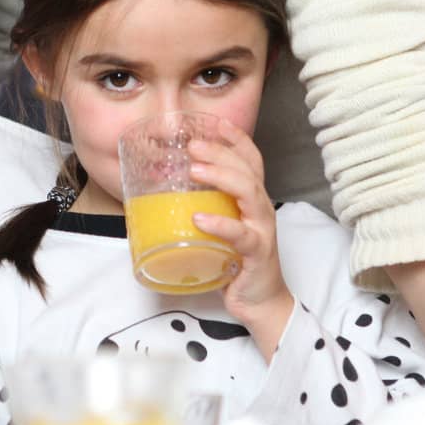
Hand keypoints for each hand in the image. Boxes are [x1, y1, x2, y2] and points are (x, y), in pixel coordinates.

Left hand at [188, 118, 293, 359]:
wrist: (259, 302)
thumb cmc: (236, 262)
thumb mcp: (220, 228)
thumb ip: (204, 208)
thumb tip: (163, 192)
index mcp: (252, 200)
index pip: (250, 160)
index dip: (235, 138)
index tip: (213, 122)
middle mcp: (260, 209)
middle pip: (248, 170)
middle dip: (221, 151)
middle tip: (193, 144)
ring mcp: (262, 230)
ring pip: (249, 193)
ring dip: (222, 177)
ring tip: (195, 169)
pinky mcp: (257, 254)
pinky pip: (241, 236)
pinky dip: (221, 225)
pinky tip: (200, 219)